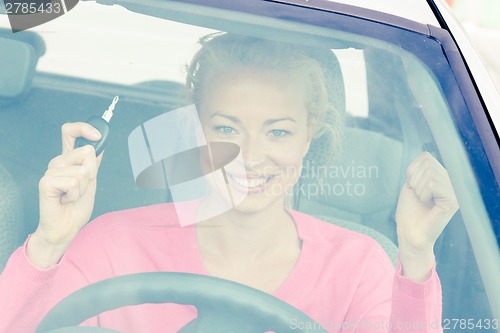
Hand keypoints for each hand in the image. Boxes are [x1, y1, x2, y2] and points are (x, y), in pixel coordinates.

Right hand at [27, 122, 102, 267]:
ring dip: (84, 187)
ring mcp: (50, 171)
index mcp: (68, 159)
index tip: (98, 135)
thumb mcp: (91, 181)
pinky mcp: (46, 182)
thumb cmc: (77, 206)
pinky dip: (75, 194)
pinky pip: (74, 181)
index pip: (69, 131)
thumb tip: (101, 143)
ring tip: (73, 196)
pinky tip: (66, 200)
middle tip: (82, 187)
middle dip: (93, 172)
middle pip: (86, 151)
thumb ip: (93, 162)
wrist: (66, 227)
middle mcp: (58, 162)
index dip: (84, 128)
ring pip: (83, 170)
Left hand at [395, 152, 458, 280]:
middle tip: (418, 195)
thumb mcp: (412, 183)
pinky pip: (432, 184)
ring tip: (422, 200)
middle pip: (427, 163)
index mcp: (443, 177)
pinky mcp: (453, 201)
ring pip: (429, 173)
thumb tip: (426, 155)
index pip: (425, 156)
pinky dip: (423, 193)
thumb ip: (420, 168)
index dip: (412, 170)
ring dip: (417, 188)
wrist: (409, 233)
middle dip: (414, 179)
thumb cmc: (409, 210)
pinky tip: (427, 204)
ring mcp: (454, 191)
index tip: (413, 186)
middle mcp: (452, 182)